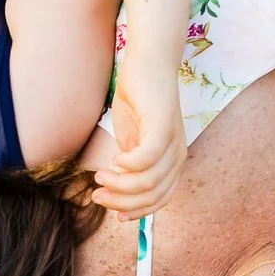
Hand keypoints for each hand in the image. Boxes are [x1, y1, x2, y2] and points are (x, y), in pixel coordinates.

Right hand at [90, 58, 186, 218]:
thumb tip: (116, 188)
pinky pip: (147, 159)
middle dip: (122, 202)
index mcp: (171, 160)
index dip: (135, 211)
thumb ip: (128, 164)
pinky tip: (114, 158)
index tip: (113, 214)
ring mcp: (173, 141)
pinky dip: (128, 165)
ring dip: (120, 185)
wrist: (148, 61)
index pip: (158, 199)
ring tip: (100, 176)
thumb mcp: (130, 138)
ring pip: (148, 182)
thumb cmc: (139, 98)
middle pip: (153, 196)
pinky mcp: (163, 126)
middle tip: (97, 195)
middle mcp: (177, 155)